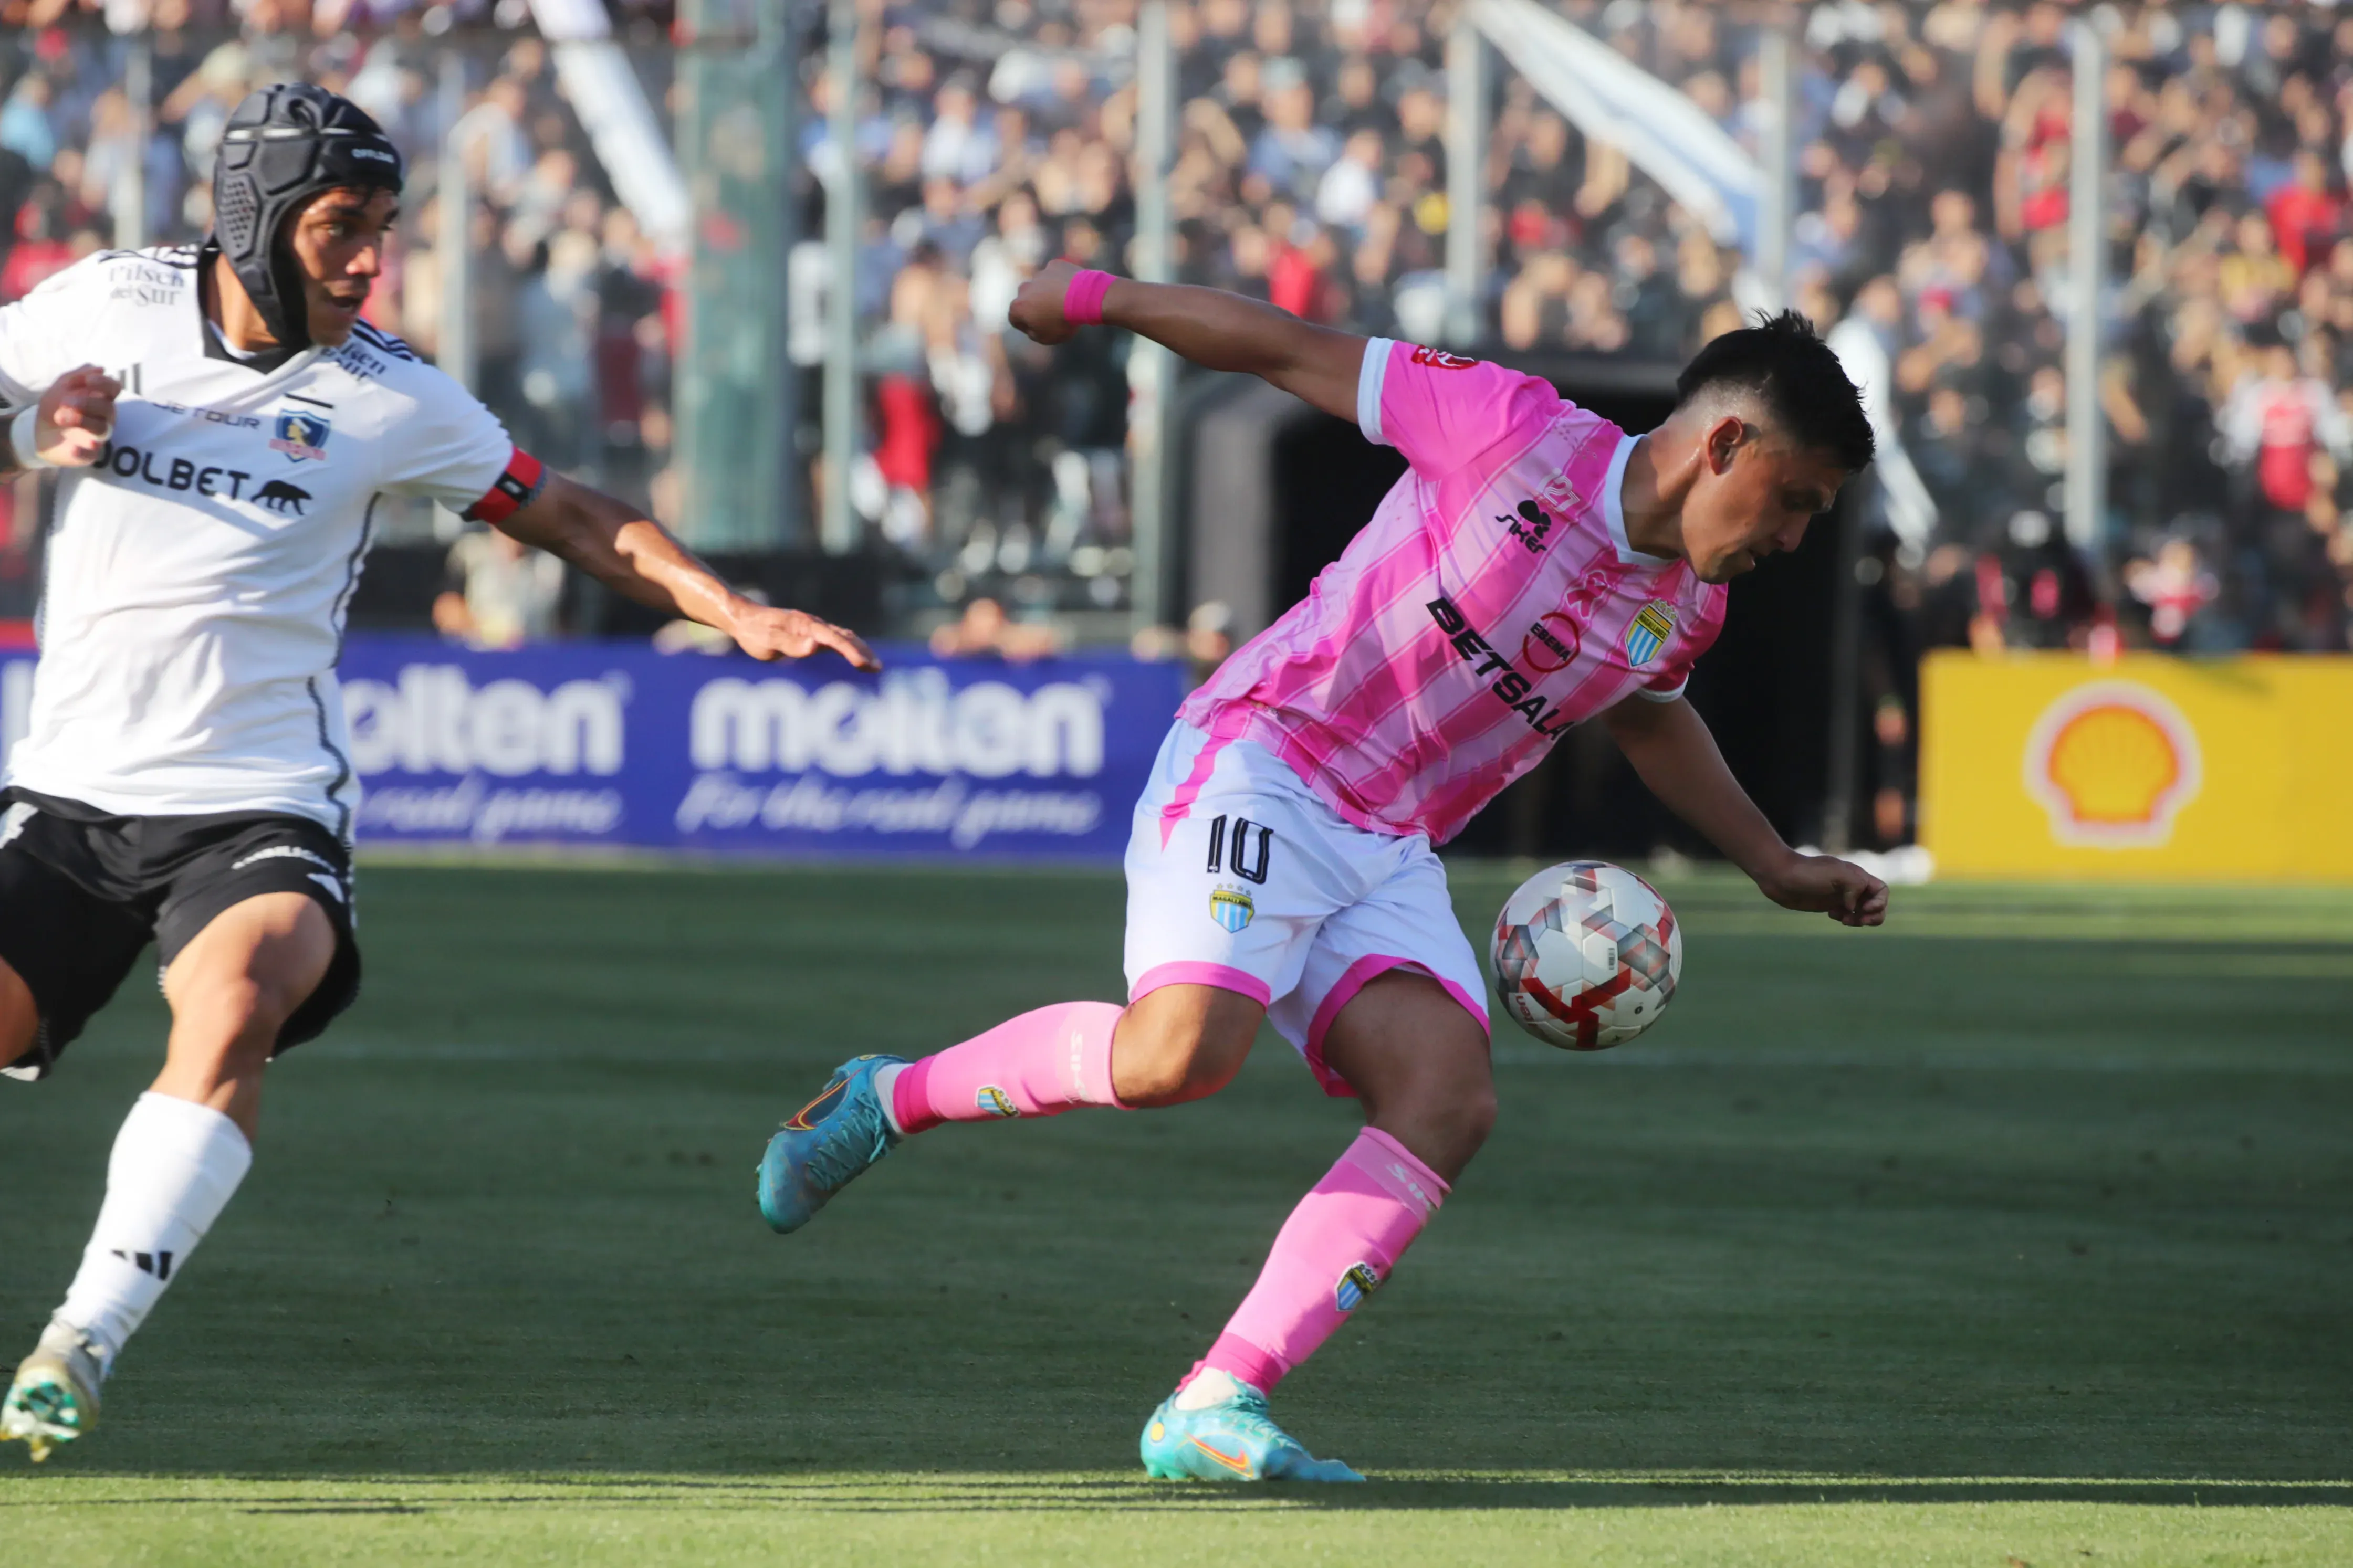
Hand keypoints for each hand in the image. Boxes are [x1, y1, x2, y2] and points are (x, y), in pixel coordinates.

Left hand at [28, 365, 119, 466]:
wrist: (39, 432)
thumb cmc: (55, 406)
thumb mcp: (61, 387)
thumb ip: (77, 376)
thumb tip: (100, 368)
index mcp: (100, 399)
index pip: (114, 389)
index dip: (105, 384)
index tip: (88, 381)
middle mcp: (104, 417)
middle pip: (108, 408)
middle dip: (87, 403)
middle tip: (65, 402)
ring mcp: (98, 436)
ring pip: (102, 429)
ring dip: (82, 421)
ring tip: (60, 417)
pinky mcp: (89, 454)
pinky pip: (90, 453)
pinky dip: (81, 451)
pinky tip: (72, 447)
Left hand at [726, 602, 880, 670]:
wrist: (743, 618)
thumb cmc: (753, 631)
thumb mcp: (767, 640)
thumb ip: (790, 643)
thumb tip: (814, 646)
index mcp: (806, 625)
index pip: (834, 639)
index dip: (851, 651)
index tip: (864, 663)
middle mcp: (814, 625)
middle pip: (845, 637)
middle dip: (863, 651)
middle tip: (877, 668)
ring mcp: (814, 629)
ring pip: (843, 638)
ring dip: (860, 650)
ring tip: (874, 666)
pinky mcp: (811, 635)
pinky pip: (836, 641)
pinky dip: (850, 649)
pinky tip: (856, 658)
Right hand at [1007, 259, 1082, 345]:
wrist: (1083, 297)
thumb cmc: (1062, 321)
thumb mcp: (1046, 338)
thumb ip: (1034, 334)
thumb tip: (1032, 328)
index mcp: (1018, 307)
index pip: (1015, 318)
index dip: (1026, 325)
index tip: (1039, 328)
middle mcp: (1024, 288)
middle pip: (1026, 299)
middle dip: (1035, 305)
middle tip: (1051, 313)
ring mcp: (1040, 275)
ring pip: (1041, 285)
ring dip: (1048, 292)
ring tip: (1064, 300)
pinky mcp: (1054, 265)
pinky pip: (1055, 274)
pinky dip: (1060, 280)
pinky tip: (1070, 288)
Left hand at [1755, 852, 1888, 927]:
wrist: (1780, 877)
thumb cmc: (1807, 873)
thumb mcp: (1836, 874)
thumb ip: (1855, 885)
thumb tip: (1854, 905)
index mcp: (1857, 876)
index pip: (1882, 890)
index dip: (1879, 902)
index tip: (1863, 908)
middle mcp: (1851, 885)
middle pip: (1876, 904)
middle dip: (1873, 915)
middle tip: (1857, 920)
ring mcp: (1840, 895)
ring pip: (1862, 911)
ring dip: (1859, 919)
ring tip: (1844, 920)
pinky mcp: (1829, 904)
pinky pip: (1847, 914)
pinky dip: (1846, 918)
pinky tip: (1831, 915)